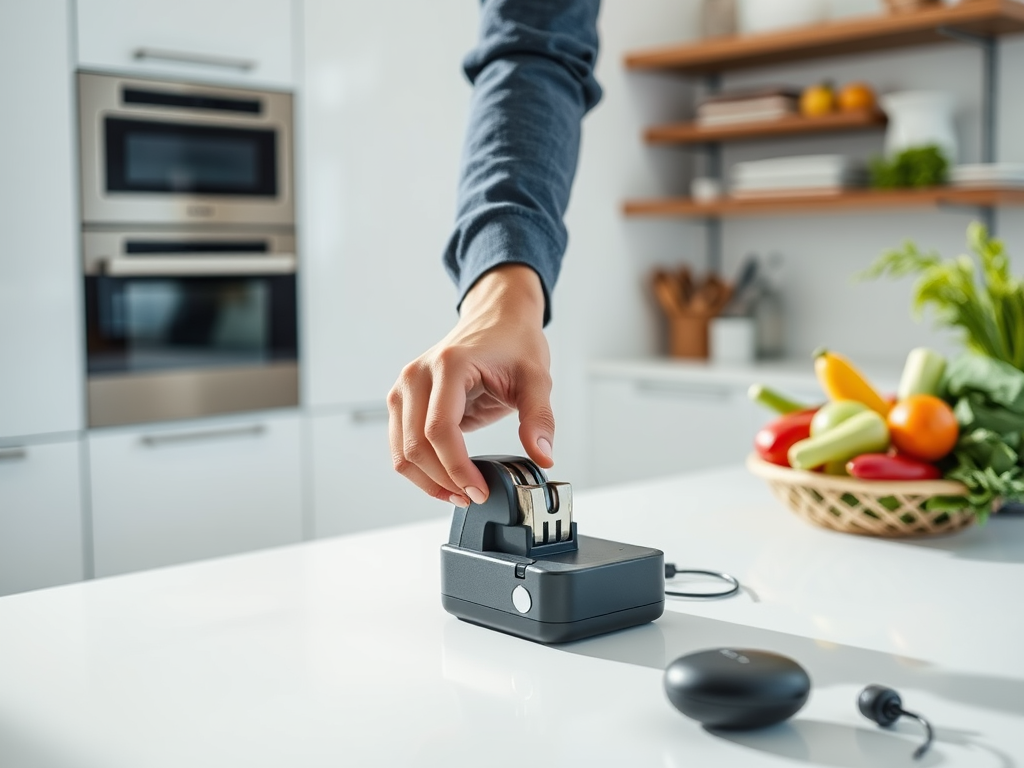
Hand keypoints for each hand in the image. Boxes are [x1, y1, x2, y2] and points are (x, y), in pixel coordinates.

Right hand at [387, 264, 554, 506]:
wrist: (496, 318)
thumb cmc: (513, 342)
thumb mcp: (536, 378)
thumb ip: (539, 418)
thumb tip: (542, 456)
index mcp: (449, 365)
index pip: (440, 429)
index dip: (457, 468)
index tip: (478, 490)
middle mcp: (417, 375)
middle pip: (415, 445)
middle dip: (443, 480)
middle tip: (473, 496)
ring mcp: (405, 387)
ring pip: (401, 450)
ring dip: (427, 480)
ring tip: (459, 493)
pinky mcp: (403, 400)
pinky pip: (402, 444)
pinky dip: (420, 468)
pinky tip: (446, 479)